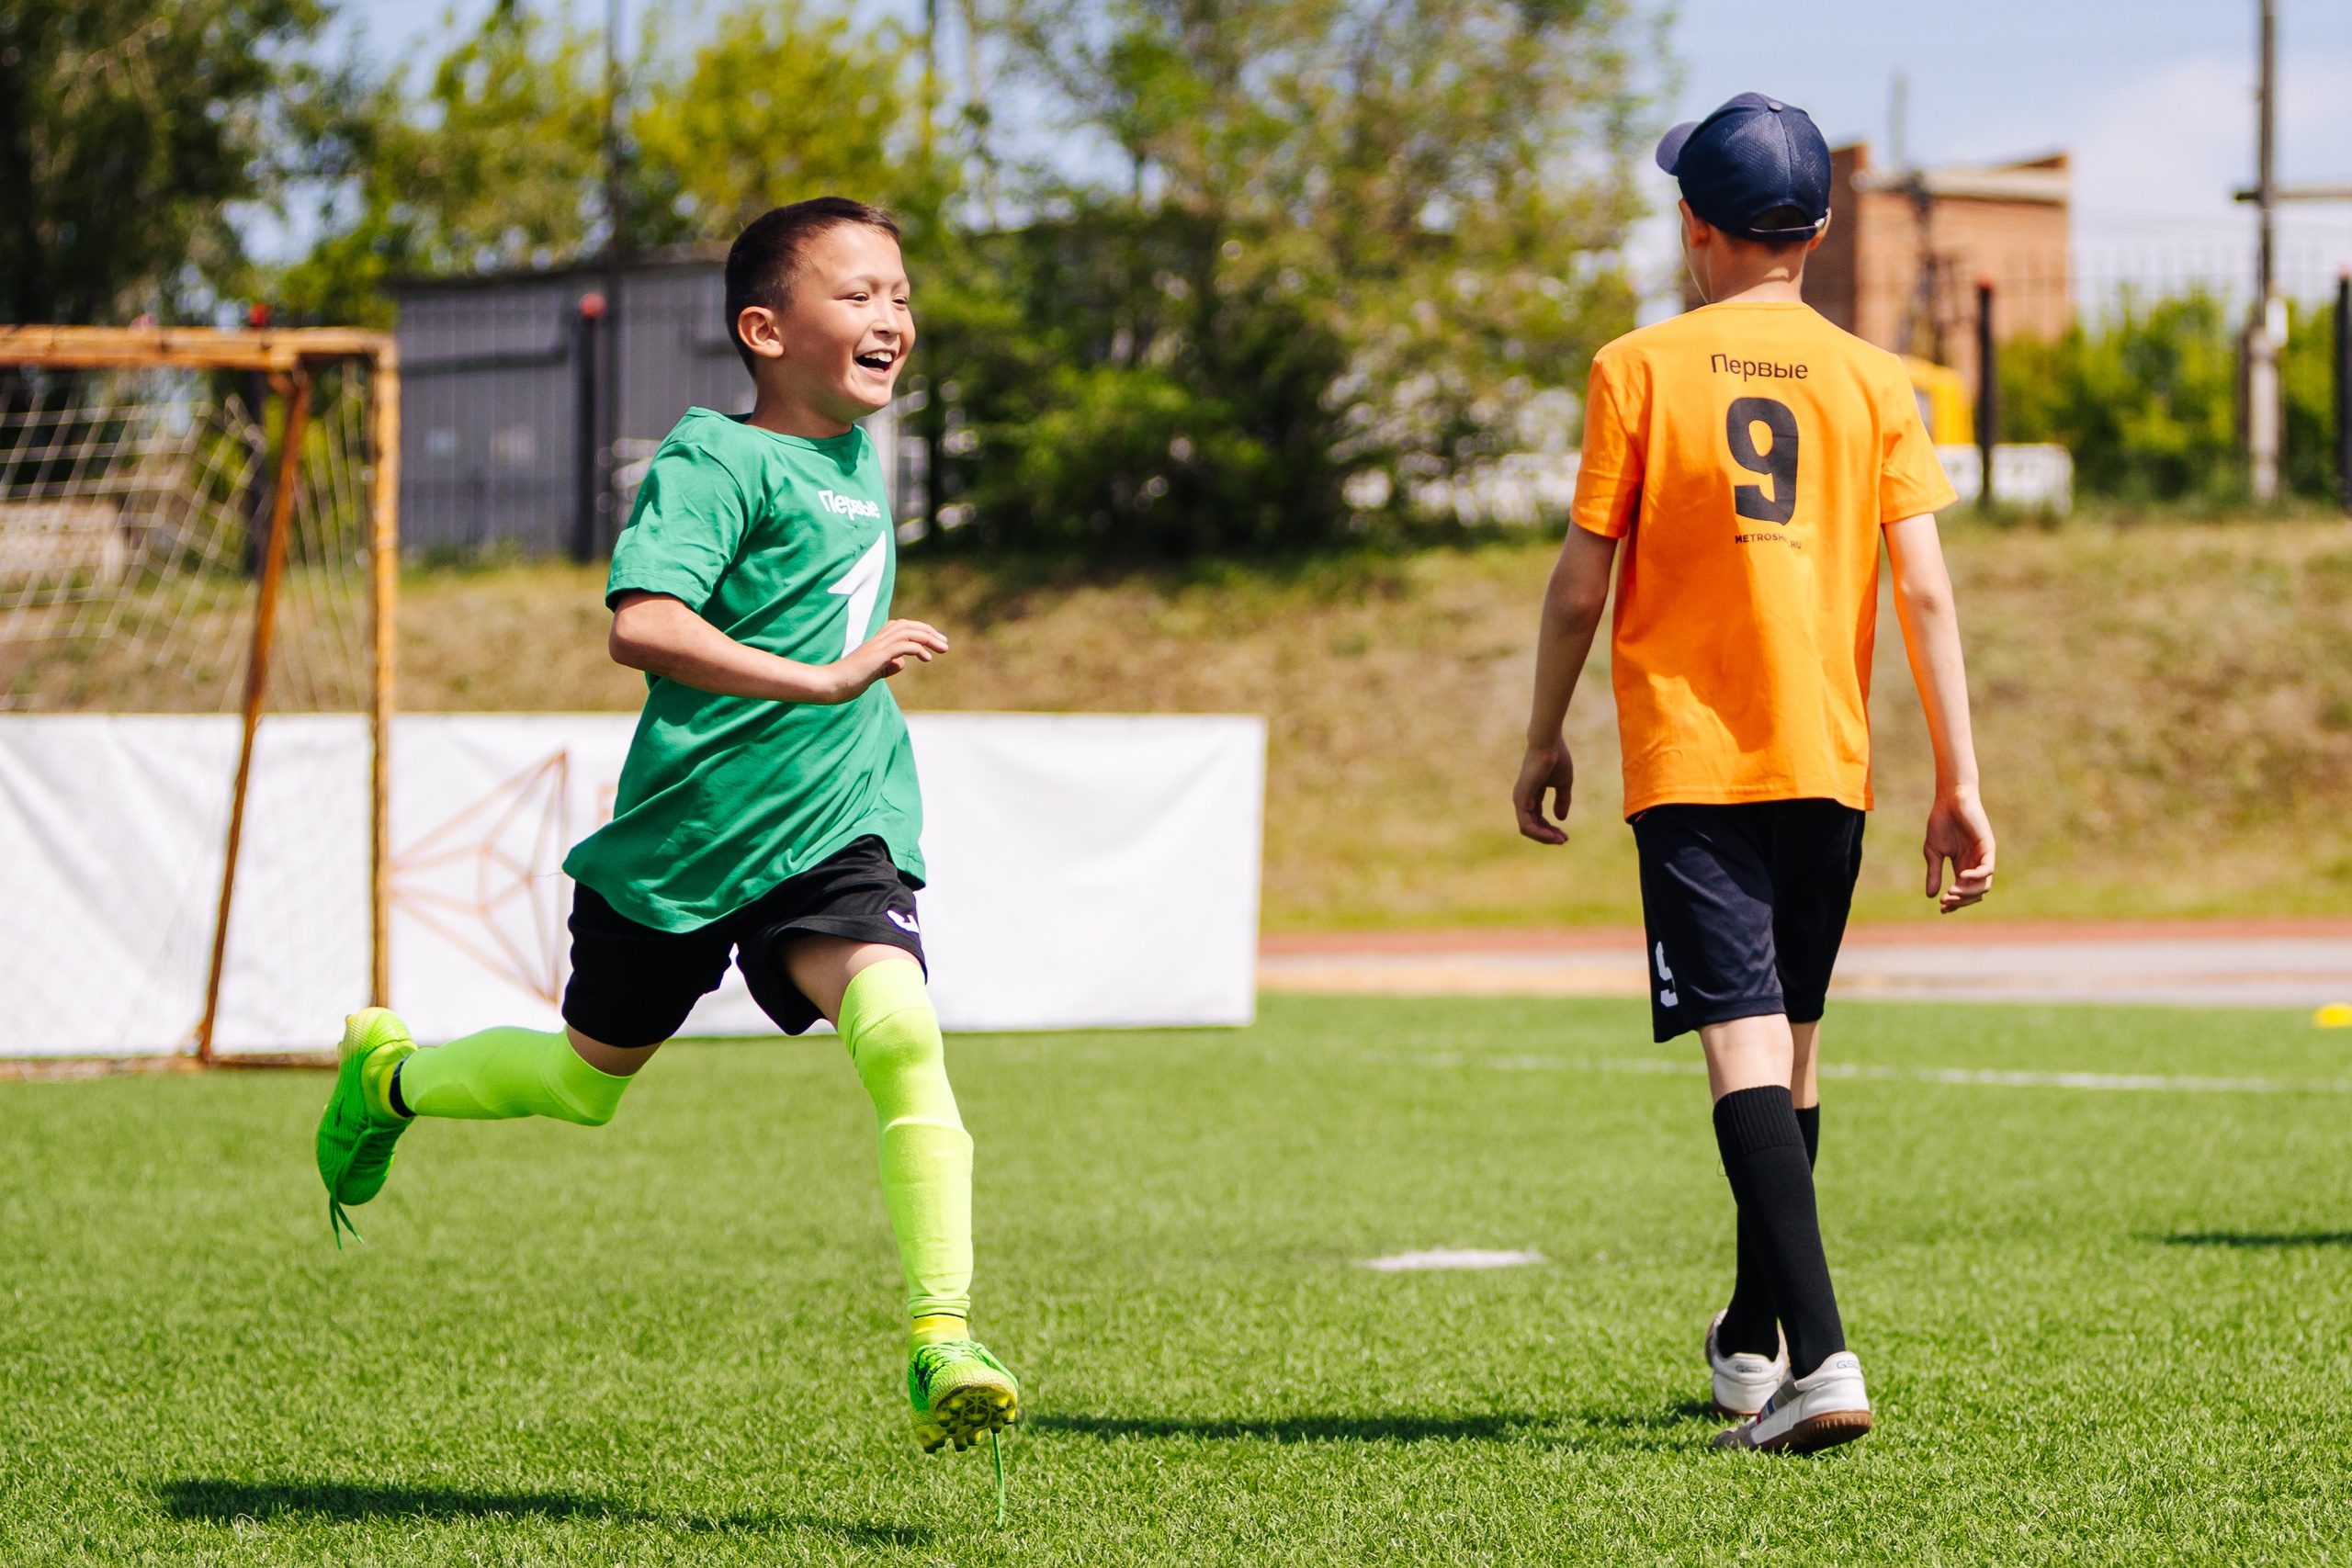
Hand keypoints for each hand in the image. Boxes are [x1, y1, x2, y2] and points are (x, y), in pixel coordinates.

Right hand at [825, 618, 948, 702]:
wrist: (829, 685)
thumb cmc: (848, 681)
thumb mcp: (872, 673)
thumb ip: (887, 667)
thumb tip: (902, 663)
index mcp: (875, 643)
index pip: (900, 627)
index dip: (919, 631)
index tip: (935, 642)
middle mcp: (877, 640)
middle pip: (907, 625)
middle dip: (929, 632)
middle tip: (945, 643)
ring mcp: (876, 647)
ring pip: (907, 632)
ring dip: (928, 638)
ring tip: (942, 648)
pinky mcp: (877, 656)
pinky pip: (902, 645)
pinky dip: (917, 648)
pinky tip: (927, 658)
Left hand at [1513, 737, 1575, 844]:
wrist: (1549, 744)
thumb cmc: (1556, 759)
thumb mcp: (1563, 784)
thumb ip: (1562, 801)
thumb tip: (1561, 819)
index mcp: (1531, 795)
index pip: (1538, 819)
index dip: (1551, 829)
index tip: (1565, 835)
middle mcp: (1522, 799)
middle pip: (1532, 826)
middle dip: (1548, 836)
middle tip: (1563, 840)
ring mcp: (1519, 799)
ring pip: (1527, 829)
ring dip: (1544, 837)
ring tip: (1559, 840)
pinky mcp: (1521, 799)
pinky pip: (1526, 824)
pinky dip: (1539, 833)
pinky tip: (1551, 836)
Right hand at [1923, 786, 1994, 912]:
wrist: (1950, 800)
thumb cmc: (1941, 823)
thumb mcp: (1933, 851)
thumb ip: (1934, 872)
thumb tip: (1931, 896)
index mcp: (1963, 867)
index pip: (1963, 892)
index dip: (1955, 903)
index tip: (1941, 908)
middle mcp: (1975, 865)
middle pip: (1975, 894)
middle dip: (1961, 901)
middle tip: (1945, 900)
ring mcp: (1983, 857)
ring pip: (1983, 885)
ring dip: (1968, 893)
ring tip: (1951, 891)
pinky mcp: (1988, 847)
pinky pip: (1988, 869)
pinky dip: (1976, 876)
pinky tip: (1961, 876)